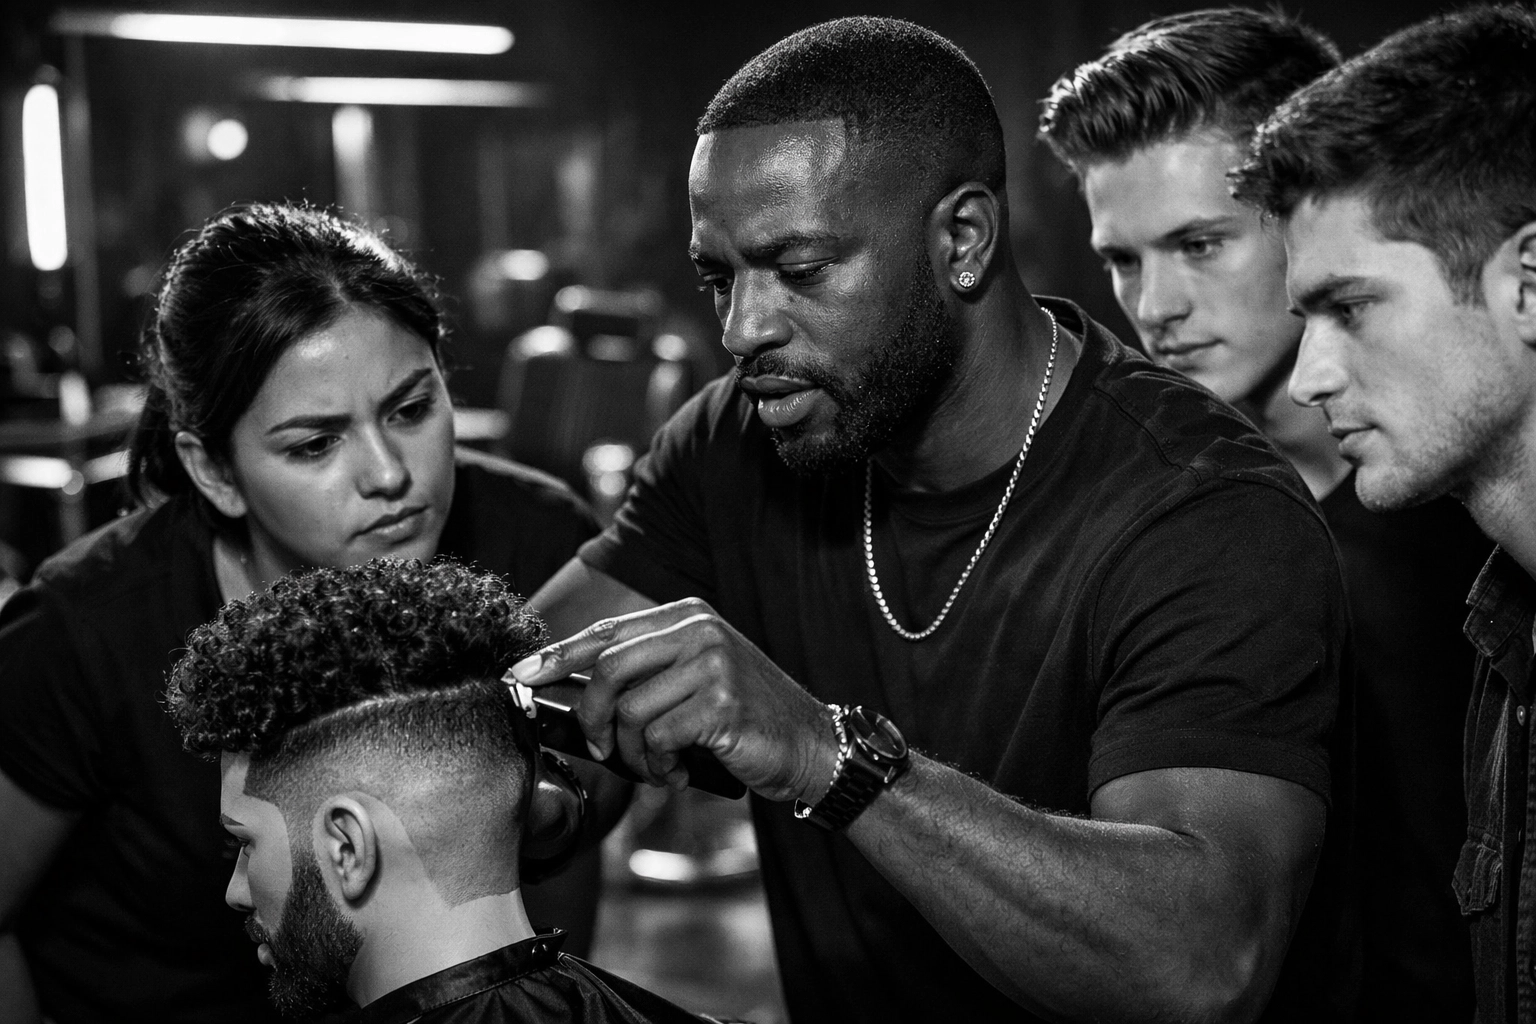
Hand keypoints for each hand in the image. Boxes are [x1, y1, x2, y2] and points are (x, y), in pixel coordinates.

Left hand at [510, 598, 837, 801]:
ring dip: (632, 753)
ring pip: (628, 711)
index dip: (557, 655)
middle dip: (592, 719)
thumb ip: (645, 675)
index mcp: (687, 616)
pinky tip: (680, 771)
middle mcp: (698, 630)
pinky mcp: (721, 704)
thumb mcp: (695, 680)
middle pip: (607, 670)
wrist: (811, 748)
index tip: (521, 675)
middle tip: (603, 750)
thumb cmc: (745, 720)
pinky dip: (658, 766)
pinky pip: (656, 739)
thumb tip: (571, 694)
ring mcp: (712, 664)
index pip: (606, 632)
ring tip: (657, 766)